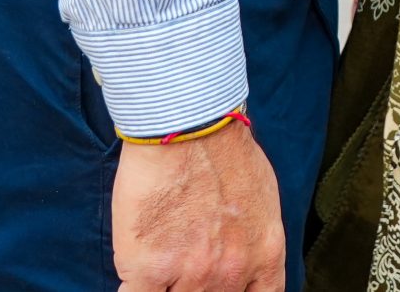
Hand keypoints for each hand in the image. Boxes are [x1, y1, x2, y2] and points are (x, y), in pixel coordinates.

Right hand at [113, 121, 284, 291]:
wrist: (188, 124)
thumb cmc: (223, 149)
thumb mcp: (261, 199)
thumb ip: (252, 237)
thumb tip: (239, 251)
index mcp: (265, 254)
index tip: (221, 284)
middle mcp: (232, 272)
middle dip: (198, 285)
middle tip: (185, 263)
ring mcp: (191, 273)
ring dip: (165, 284)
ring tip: (161, 260)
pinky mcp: (149, 267)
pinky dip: (135, 287)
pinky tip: (137, 273)